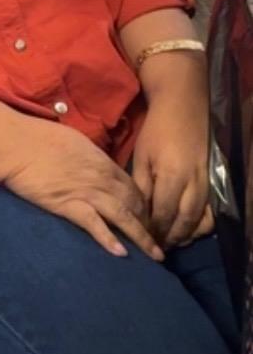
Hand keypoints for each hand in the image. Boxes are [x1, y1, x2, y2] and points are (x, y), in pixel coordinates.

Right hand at [5, 122, 163, 260]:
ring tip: (155, 256)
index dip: (146, 207)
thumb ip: (92, 157)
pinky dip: (109, 239)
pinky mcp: (68, 205)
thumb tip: (98, 166)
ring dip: (142, 237)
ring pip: (123, 217)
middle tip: (160, 243)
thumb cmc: (41, 138)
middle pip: (136, 204)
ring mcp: (87, 193)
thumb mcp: (76, 142)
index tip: (152, 221)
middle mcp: (102, 179)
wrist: (17, 145)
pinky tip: (122, 254)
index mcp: (104, 163)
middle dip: (151, 225)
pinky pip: (94, 224)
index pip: (134, 188)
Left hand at [131, 93, 211, 248]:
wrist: (183, 106)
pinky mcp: (214, 180)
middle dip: (170, 238)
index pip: (163, 215)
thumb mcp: (142, 157)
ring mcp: (207, 183)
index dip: (153, 231)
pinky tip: (189, 227)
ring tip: (172, 241)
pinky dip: (202, 224)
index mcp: (172, 177)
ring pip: (202, 221)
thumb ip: (141, 187)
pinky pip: (211, 211)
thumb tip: (138, 214)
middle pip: (184, 223)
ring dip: (187, 235)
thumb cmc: (157, 131)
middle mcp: (194, 184)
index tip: (143, 240)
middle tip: (157, 247)